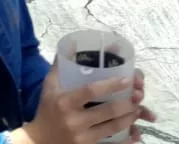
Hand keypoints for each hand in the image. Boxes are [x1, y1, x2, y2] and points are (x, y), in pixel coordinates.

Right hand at [17, 67, 152, 143]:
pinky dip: (126, 141)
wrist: (39, 141)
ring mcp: (82, 137)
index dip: (111, 85)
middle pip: (107, 111)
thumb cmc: (46, 109)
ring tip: (138, 110)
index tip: (127, 80)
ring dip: (129, 118)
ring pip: (113, 128)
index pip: (91, 91)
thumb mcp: (49, 86)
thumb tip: (71, 45)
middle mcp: (74, 120)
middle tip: (138, 96)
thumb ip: (60, 66)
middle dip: (127, 104)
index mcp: (65, 101)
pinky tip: (136, 134)